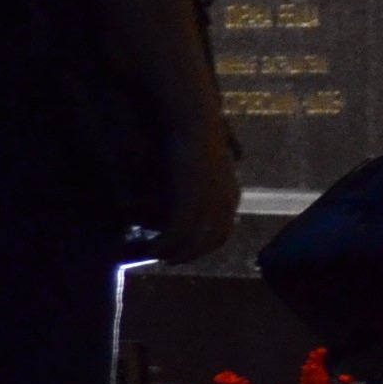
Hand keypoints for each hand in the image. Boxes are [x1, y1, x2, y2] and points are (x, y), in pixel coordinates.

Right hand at [151, 114, 241, 265]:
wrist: (195, 123)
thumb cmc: (198, 139)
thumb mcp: (206, 167)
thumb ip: (205, 184)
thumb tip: (195, 197)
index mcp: (230, 196)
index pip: (222, 233)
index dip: (204, 247)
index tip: (186, 252)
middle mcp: (225, 204)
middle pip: (209, 242)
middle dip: (189, 254)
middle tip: (168, 260)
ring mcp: (209, 203)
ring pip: (193, 241)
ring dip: (174, 253)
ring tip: (156, 255)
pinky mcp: (191, 199)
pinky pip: (178, 232)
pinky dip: (166, 244)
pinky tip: (152, 248)